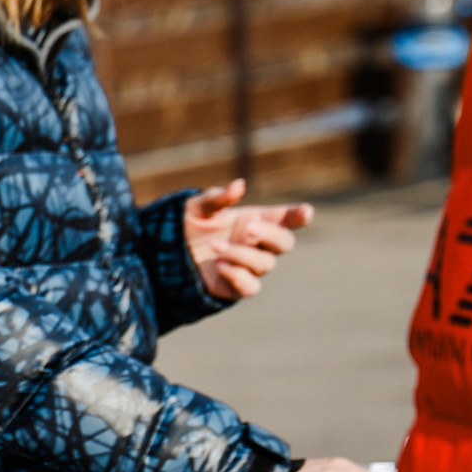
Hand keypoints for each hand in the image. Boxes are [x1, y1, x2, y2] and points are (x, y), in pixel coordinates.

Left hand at [186, 178, 313, 300]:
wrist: (165, 253)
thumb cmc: (188, 225)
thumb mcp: (197, 207)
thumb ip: (218, 198)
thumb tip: (239, 185)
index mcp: (254, 220)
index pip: (285, 218)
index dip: (298, 215)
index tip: (306, 211)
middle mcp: (257, 244)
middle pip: (284, 242)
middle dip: (271, 234)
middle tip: (249, 228)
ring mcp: (249, 266)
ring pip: (264, 264)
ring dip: (241, 253)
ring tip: (215, 245)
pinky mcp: (235, 287)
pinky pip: (250, 287)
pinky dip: (238, 276)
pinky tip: (220, 265)